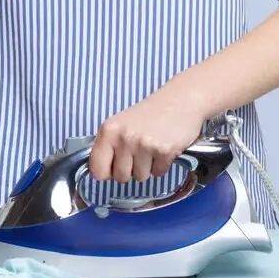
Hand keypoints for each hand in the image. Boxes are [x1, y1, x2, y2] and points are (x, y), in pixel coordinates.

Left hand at [87, 86, 207, 183]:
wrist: (181, 100)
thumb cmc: (151, 113)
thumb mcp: (121, 123)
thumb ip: (109, 146)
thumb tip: (100, 172)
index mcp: (109, 130)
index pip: (96, 169)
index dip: (105, 172)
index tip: (112, 167)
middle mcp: (124, 138)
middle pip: (120, 177)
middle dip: (130, 170)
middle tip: (138, 153)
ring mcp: (144, 145)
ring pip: (140, 177)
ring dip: (147, 167)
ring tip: (152, 148)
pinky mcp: (164, 152)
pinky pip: (158, 173)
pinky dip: (162, 165)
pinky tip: (163, 148)